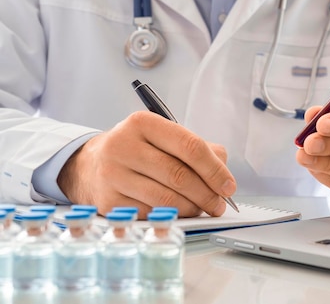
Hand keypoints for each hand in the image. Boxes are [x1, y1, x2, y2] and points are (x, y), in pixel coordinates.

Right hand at [58, 111, 235, 218]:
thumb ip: (199, 150)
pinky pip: (151, 213)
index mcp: (143, 123)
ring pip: (166, 199)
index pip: (190, 146)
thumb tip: (224, 176)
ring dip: (192, 208)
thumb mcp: (164, 138)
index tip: (228, 185)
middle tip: (219, 203)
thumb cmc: (138, 151)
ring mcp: (112, 175)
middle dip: (207, 194)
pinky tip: (179, 213)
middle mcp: (123, 145)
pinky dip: (172, 216)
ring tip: (202, 208)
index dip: (214, 169)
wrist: (90, 165)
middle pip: (179, 175)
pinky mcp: (107, 202)